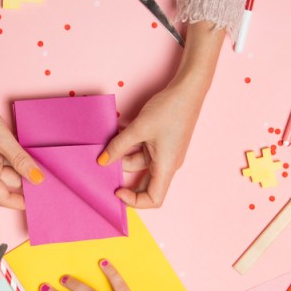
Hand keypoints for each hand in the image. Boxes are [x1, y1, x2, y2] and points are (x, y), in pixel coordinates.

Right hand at [0, 2, 42, 209]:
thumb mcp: (3, 140)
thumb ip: (21, 160)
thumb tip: (38, 179)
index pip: (3, 199)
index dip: (21, 203)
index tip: (39, 200)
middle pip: (8, 183)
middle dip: (26, 181)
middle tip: (48, 175)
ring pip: (7, 169)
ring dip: (21, 166)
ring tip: (39, 158)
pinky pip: (2, 159)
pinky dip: (13, 156)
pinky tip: (25, 148)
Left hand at [97, 22, 225, 208]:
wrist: (188, 90)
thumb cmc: (169, 110)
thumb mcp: (139, 128)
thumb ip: (118, 146)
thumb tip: (101, 162)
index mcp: (166, 167)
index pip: (154, 199)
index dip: (134, 201)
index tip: (117, 190)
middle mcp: (167, 164)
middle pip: (145, 184)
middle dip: (124, 177)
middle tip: (106, 167)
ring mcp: (165, 154)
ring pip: (140, 164)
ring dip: (123, 155)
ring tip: (108, 141)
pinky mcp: (162, 143)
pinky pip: (143, 151)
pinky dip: (130, 146)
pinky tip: (118, 133)